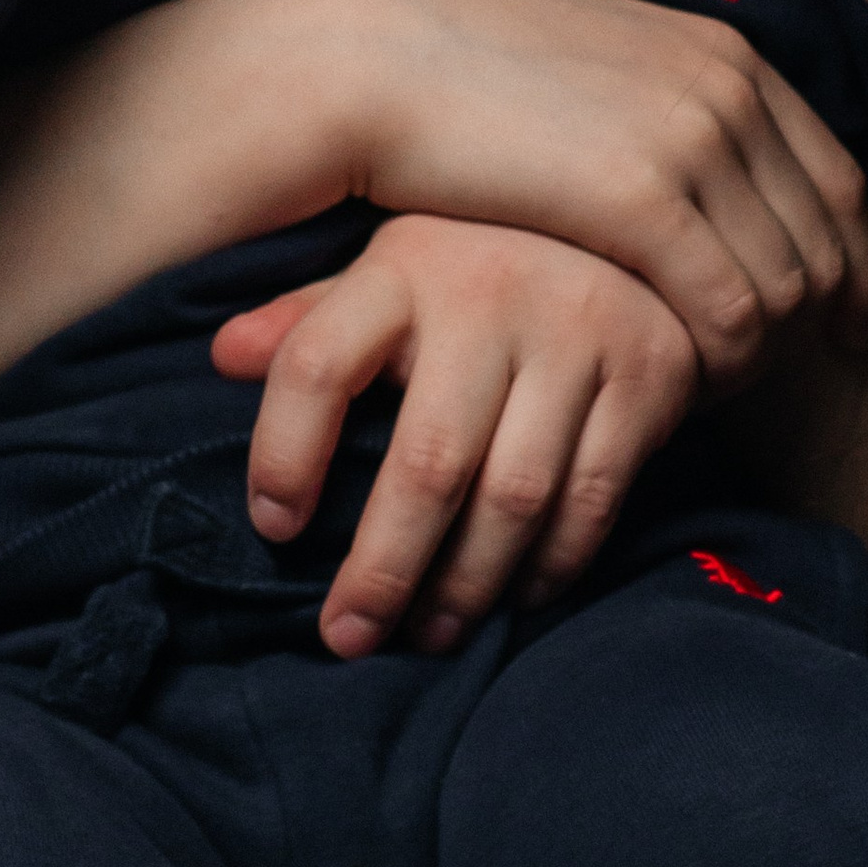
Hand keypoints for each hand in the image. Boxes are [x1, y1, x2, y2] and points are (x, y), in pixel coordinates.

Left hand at [211, 216, 702, 656]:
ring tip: (429, 634)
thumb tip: (220, 356)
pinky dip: (552, 563)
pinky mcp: (646, 376)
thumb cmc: (477, 269)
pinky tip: (517, 597)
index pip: (318, 364)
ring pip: (514, 494)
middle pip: (428, 462)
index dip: (284, 454)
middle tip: (350, 636)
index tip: (273, 528)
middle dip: (384, 567)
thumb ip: (311, 317)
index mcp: (402, 268)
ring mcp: (576, 334)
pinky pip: (593, 496)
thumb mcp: (389, 270)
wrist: (634, 230)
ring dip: (467, 584)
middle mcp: (489, 295)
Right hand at [293, 0, 867, 386]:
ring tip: (712, 392)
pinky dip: (721, 363)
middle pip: (825, 239)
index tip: (843, 319)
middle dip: (816, 320)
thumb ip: (656, 111)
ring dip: (762, 353)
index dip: (851, 261)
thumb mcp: (592, 70)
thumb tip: (687, 170)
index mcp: (722, 55)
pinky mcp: (646, 199)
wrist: (371, 54)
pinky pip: (731, 311)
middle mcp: (729, 92)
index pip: (837, 178)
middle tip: (780, 378)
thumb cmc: (456, 72)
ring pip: (787, 286)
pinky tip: (681, 389)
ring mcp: (695, 141)